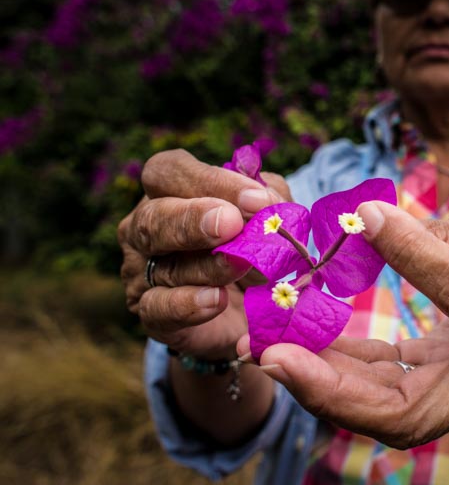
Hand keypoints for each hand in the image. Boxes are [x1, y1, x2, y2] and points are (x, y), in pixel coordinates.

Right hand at [118, 149, 288, 357]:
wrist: (253, 305)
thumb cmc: (254, 245)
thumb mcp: (267, 215)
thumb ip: (269, 202)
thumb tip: (269, 204)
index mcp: (169, 190)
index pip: (170, 171)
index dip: (210, 180)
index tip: (255, 199)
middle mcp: (146, 227)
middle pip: (153, 217)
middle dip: (192, 219)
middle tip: (231, 224)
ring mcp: (142, 272)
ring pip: (164, 266)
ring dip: (208, 265)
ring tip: (241, 264)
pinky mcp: (151, 312)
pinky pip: (158, 308)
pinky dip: (187, 304)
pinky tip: (215, 300)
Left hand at [242, 200, 448, 448]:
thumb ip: (442, 239)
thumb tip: (368, 221)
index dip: (421, 260)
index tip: (370, 220)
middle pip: (410, 411)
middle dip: (333, 392)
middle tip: (271, 355)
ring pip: (381, 414)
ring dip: (317, 385)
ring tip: (264, 346)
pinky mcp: (428, 397)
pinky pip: (376, 395)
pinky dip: (331, 373)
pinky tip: (294, 344)